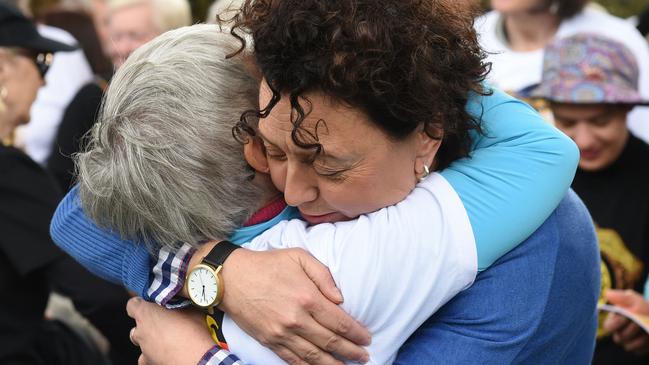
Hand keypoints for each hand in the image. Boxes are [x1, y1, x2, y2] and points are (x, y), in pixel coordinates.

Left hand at [126, 297, 214, 364]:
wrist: (197, 358)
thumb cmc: (193, 333)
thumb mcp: (192, 310)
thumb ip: (180, 305)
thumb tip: (184, 303)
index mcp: (146, 313)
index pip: (132, 305)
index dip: (141, 304)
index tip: (150, 304)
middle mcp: (140, 331)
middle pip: (137, 326)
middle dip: (148, 325)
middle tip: (165, 323)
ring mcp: (144, 349)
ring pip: (142, 343)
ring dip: (151, 340)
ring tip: (168, 340)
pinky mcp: (149, 362)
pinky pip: (147, 358)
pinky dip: (154, 355)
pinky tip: (167, 353)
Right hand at [220, 248, 370, 364]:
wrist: (231, 277)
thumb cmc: (267, 264)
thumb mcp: (299, 256)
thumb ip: (324, 275)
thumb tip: (341, 298)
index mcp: (307, 297)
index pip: (339, 321)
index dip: (356, 332)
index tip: (367, 338)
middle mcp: (296, 319)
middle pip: (330, 342)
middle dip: (351, 351)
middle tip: (364, 356)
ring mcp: (282, 333)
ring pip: (314, 356)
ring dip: (334, 364)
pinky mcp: (269, 341)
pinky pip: (293, 360)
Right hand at [604, 289, 648, 354]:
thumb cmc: (642, 307)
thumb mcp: (633, 300)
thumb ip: (622, 298)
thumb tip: (607, 293)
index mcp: (613, 321)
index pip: (608, 327)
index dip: (617, 323)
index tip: (627, 316)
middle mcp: (618, 334)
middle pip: (620, 338)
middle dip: (631, 329)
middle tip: (638, 322)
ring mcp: (628, 343)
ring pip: (628, 346)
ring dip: (640, 337)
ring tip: (645, 328)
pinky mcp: (638, 349)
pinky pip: (639, 351)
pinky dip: (645, 343)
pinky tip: (648, 335)